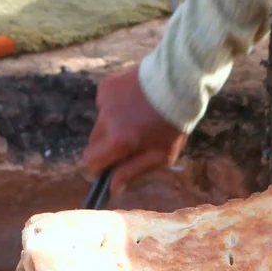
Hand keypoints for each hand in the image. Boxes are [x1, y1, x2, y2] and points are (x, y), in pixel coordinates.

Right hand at [84, 65, 186, 193]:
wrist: (181, 82)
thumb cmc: (174, 123)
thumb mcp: (161, 154)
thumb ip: (133, 171)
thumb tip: (112, 188)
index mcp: (119, 140)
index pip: (91, 162)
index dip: (99, 167)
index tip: (107, 167)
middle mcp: (106, 120)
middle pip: (93, 143)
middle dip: (106, 147)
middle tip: (127, 142)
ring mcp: (104, 101)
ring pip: (100, 122)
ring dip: (112, 125)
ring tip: (136, 117)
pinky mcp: (106, 86)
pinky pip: (104, 104)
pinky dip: (115, 106)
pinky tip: (133, 101)